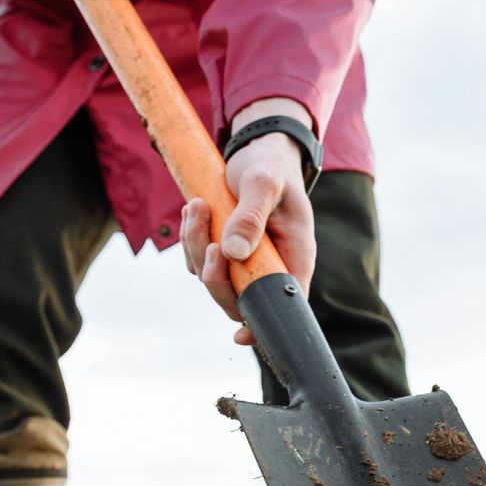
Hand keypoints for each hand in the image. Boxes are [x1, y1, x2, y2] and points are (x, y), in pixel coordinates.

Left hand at [181, 99, 316, 345]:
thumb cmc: (270, 167)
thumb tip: (233, 253)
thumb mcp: (265, 183)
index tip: (241, 334)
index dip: (264, 325)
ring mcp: (246, 261)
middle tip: (208, 241)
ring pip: (213, 278)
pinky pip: (199, 260)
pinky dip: (191, 238)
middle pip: (238, 299)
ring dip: (196, 245)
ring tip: (197, 206)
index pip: (285, 304)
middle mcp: (270, 266)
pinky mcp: (225, 252)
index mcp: (294, 257)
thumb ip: (251, 216)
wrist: (259, 151)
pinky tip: (196, 209)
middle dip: (215, 275)